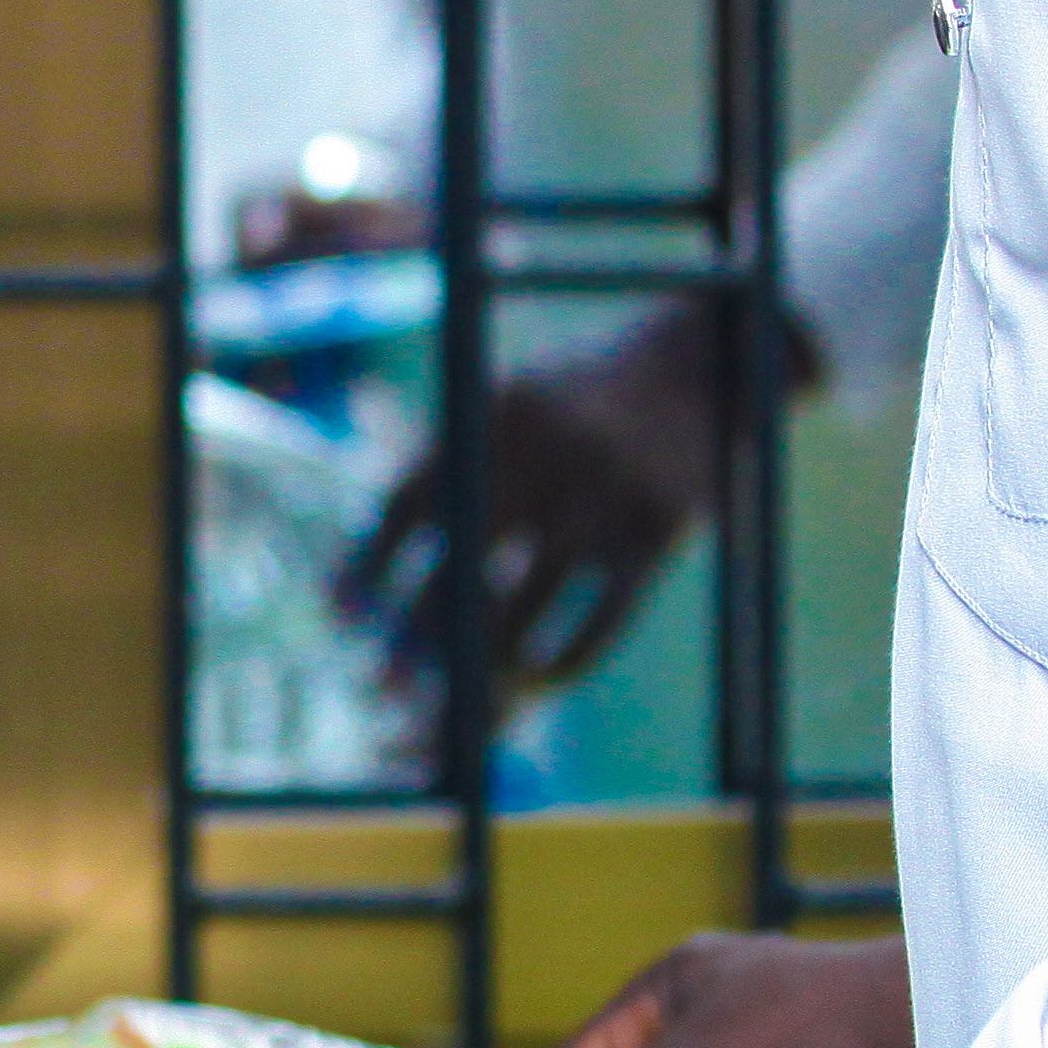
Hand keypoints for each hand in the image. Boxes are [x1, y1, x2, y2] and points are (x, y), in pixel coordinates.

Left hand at [340, 299, 786, 701]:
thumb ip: (459, 456)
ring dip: (488, 658)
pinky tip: (543, 676)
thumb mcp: (517, 400)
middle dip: (419, 632)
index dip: (370, 565)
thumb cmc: (589, 393)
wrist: (702, 365)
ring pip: (520, 609)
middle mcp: (543, 455)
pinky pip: (598, 623)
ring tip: (472, 682)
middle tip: (391, 679)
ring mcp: (603, 496)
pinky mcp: (657, 535)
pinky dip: (564, 662)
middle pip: (458, 566)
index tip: (345, 614)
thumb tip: (387, 549)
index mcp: (495, 414)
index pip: (411, 503)